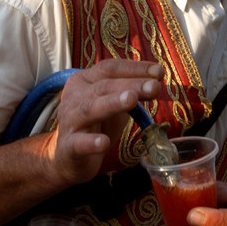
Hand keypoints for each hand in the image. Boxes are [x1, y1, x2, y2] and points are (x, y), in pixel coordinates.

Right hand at [45, 59, 162, 189]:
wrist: (67, 157)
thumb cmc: (95, 124)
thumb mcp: (114, 104)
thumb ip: (132, 92)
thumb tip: (156, 82)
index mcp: (85, 81)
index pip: (110, 68)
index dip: (135, 68)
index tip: (159, 72)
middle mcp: (75, 97)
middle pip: (104, 86)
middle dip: (131, 85)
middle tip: (155, 87)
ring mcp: (69, 121)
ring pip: (90, 109)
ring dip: (112, 103)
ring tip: (132, 100)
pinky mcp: (68, 147)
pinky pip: (79, 143)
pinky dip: (91, 142)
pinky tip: (104, 142)